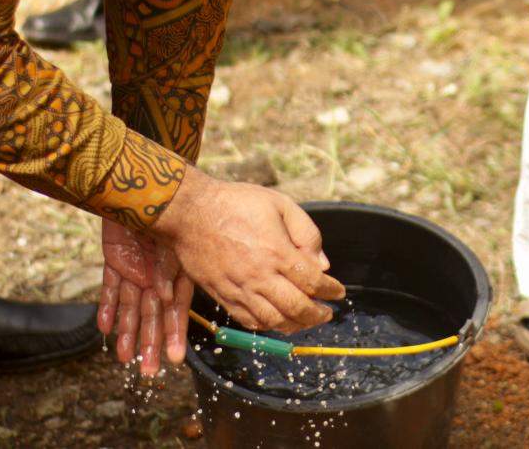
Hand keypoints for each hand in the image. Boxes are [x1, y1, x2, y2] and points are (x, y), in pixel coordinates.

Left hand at [98, 221, 190, 376]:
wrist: (137, 182)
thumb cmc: (163, 208)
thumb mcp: (171, 239)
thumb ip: (169, 269)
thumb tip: (165, 298)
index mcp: (176, 270)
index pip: (176, 308)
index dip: (174, 334)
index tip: (174, 360)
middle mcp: (157, 273)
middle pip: (153, 314)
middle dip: (150, 342)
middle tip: (147, 371)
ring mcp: (136, 268)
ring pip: (131, 306)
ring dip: (128, 332)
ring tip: (123, 357)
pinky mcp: (116, 259)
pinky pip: (110, 288)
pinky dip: (106, 307)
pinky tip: (103, 328)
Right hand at [151, 170, 345, 333]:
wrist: (189, 212)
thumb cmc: (236, 203)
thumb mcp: (280, 204)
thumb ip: (306, 233)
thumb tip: (322, 264)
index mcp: (276, 251)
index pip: (312, 282)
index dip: (330, 291)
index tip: (339, 293)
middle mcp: (259, 275)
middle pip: (296, 308)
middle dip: (317, 314)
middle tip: (327, 313)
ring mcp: (238, 288)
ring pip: (273, 321)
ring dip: (295, 325)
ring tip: (305, 321)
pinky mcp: (222, 295)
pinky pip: (247, 321)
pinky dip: (267, 326)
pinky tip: (276, 320)